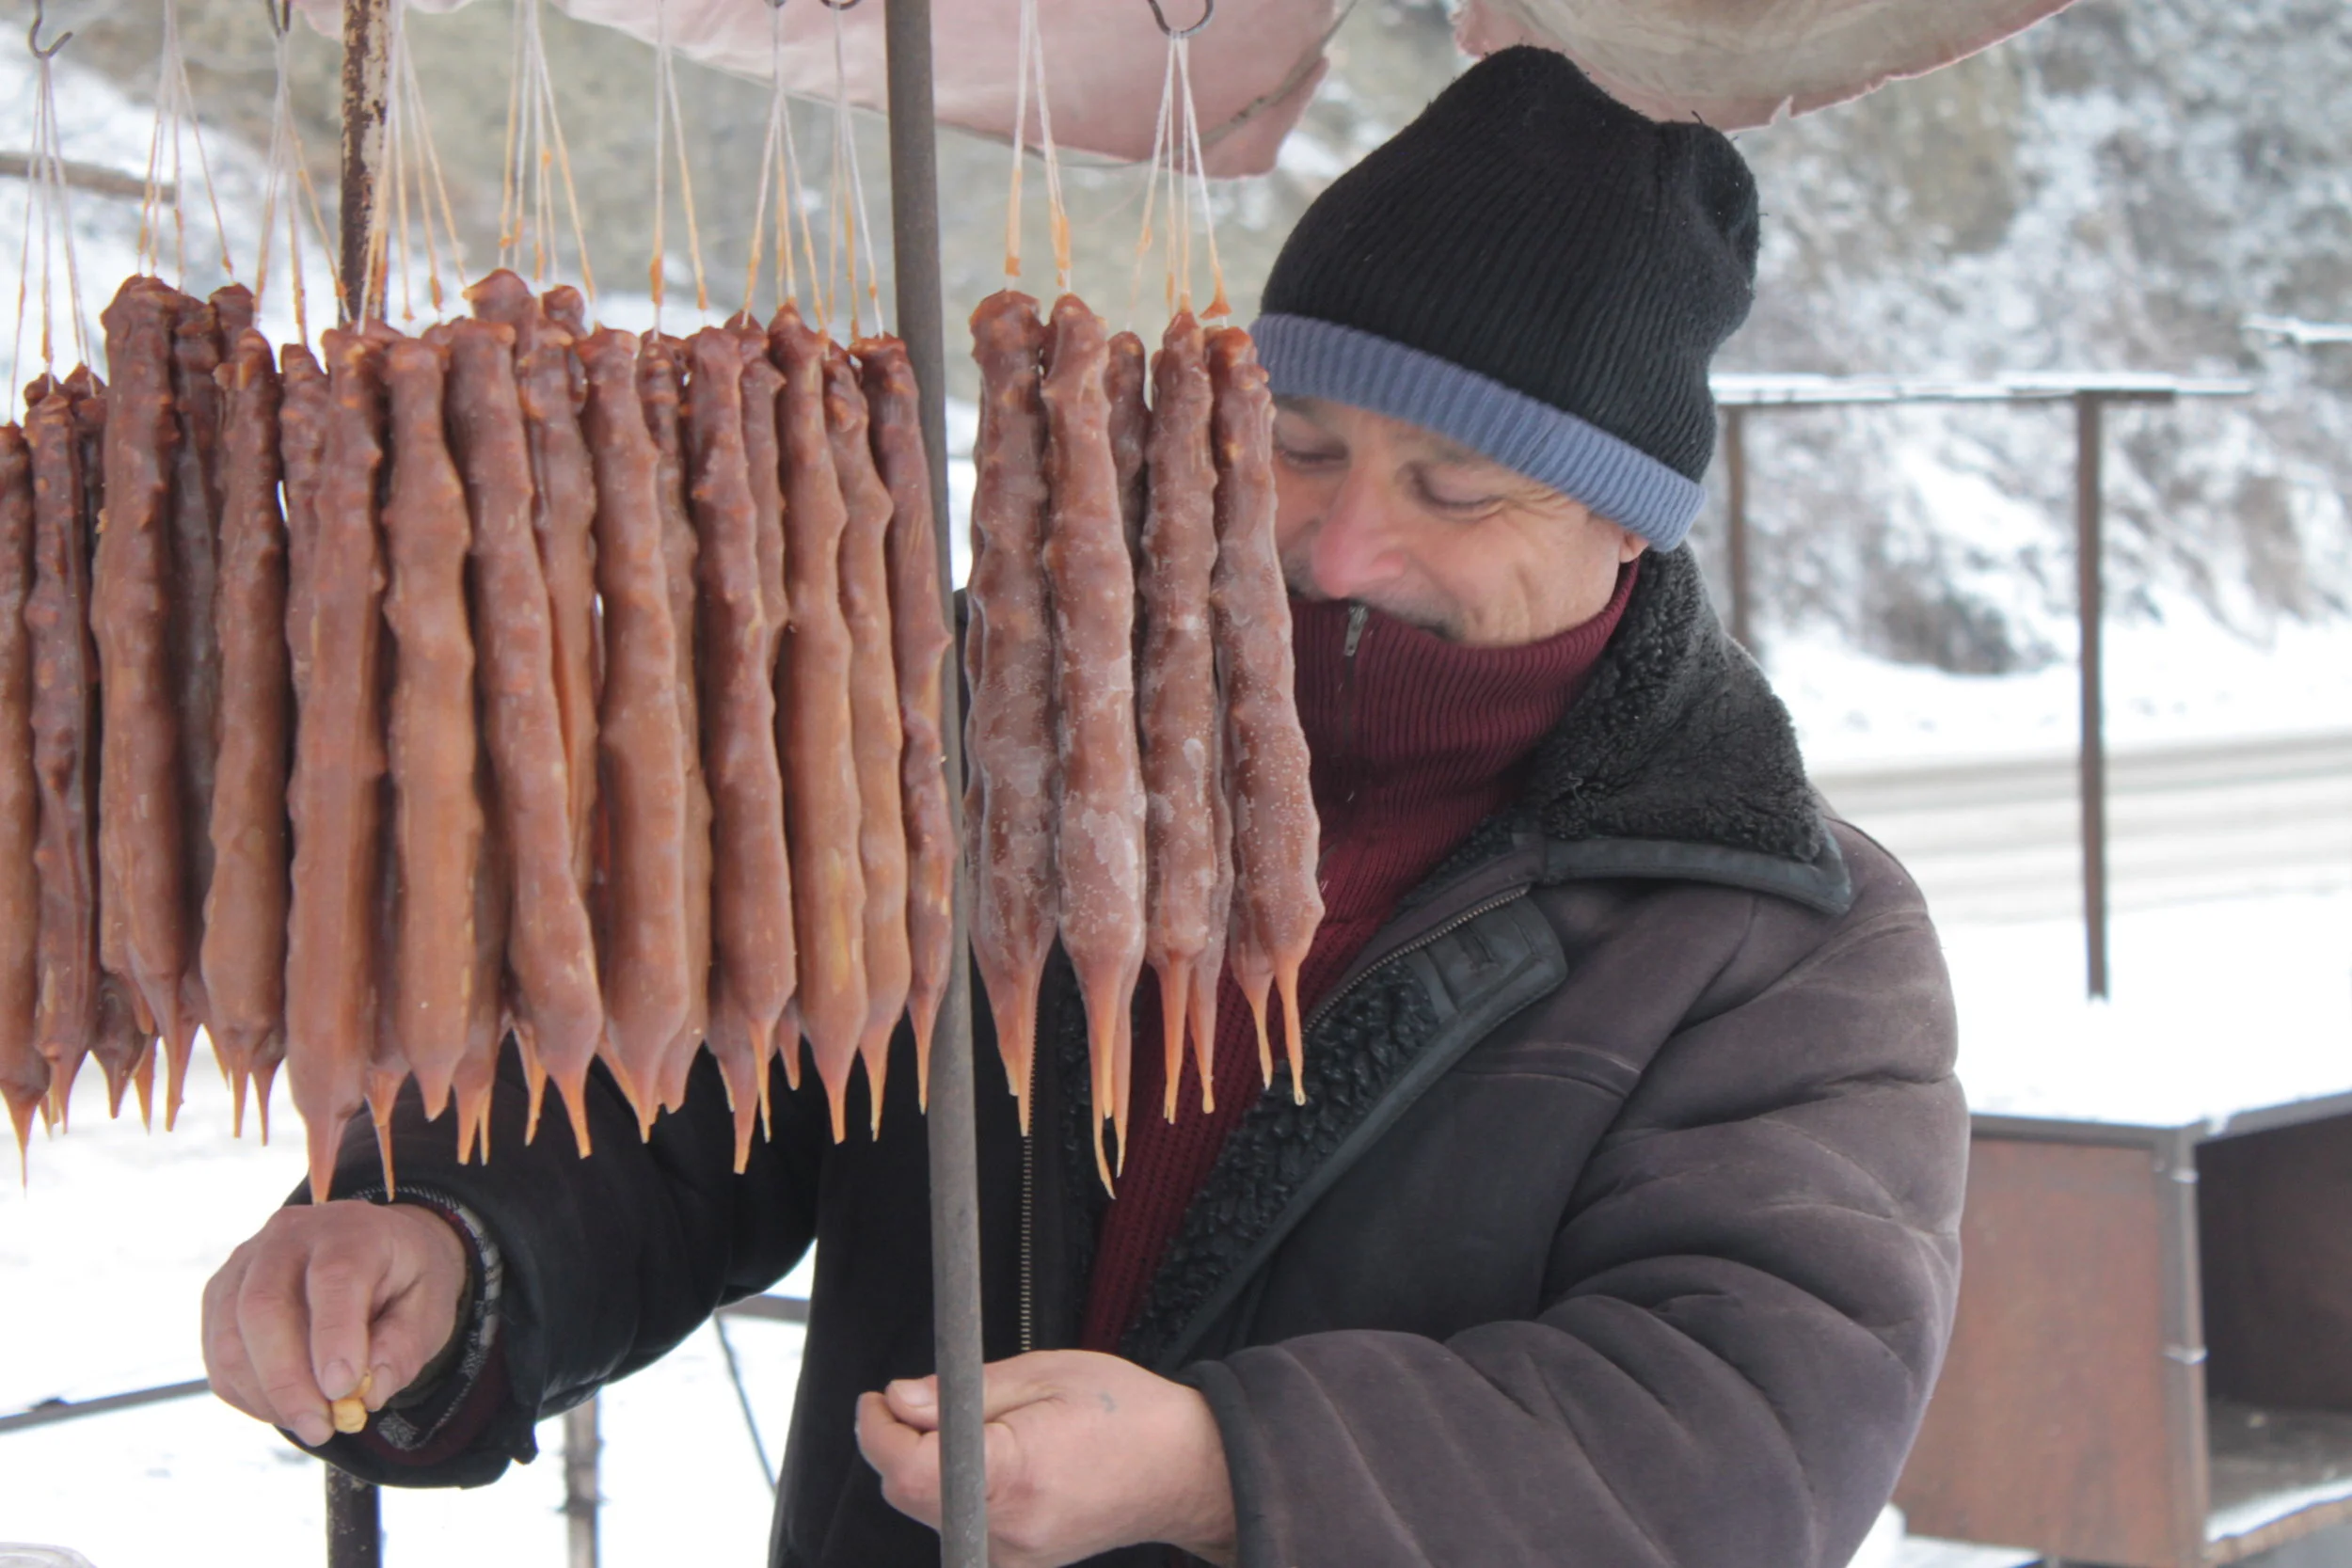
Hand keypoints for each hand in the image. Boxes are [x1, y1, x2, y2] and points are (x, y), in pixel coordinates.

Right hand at [201, 1200, 468, 1446]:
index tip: (341, 1391)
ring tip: (311, 1424)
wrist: (374, 1248)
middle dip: (287, 1380)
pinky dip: (248, 1392)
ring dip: (266, 1394)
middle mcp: (289, 1236)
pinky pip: (218, 1353)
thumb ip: (402, 1347)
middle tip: (320, 1428)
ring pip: (230, 1335)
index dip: (333, 1336)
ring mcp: (245, 1262)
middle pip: (264, 1306)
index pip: (334, 1276)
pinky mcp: (220, 1294)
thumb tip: (366, 1395)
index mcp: (352, 1230)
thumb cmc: (403, 1281)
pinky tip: (287, 1407)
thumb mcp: (429, 1307)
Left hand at [856, 1350, 1236, 1567]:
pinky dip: (954, 1490)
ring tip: (968, 1427)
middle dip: (897, 1443)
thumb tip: (900, 1399)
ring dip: (925, 1467)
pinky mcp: (1017, 1564)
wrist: (1181, 1468)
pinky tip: (988, 1460)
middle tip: (914, 1400)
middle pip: (910, 1495)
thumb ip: (961, 1392)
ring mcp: (1014, 1556)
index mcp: (1017, 1475)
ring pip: (929, 1511)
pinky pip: (958, 1526)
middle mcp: (1010, 1530)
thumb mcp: (1043, 1374)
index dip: (880, 1432)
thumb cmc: (1123, 1412)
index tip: (877, 1400)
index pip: (912, 1471)